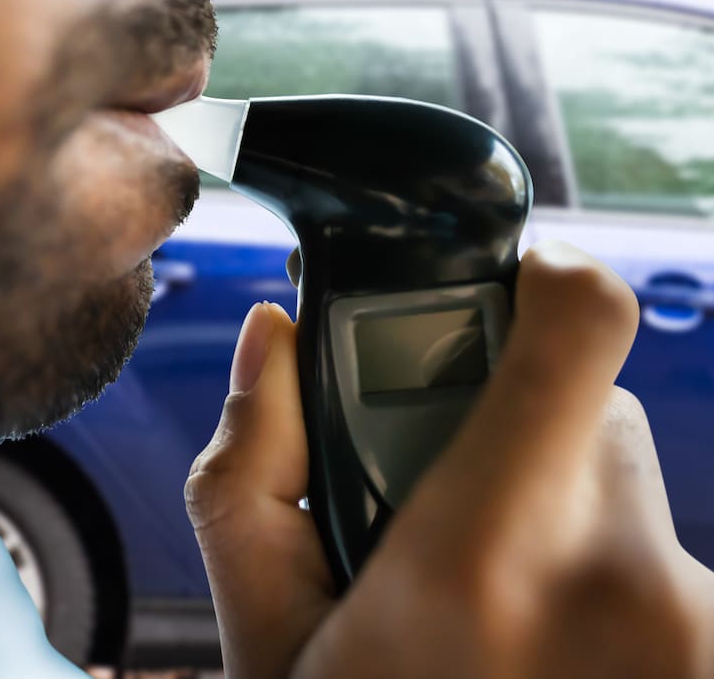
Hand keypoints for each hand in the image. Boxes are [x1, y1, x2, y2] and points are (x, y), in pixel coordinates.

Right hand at [186, 241, 713, 677]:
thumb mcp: (269, 643)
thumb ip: (252, 468)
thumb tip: (273, 334)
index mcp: (485, 560)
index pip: (582, 326)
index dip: (545, 280)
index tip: (503, 294)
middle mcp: (627, 590)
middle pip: (589, 410)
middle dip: (514, 436)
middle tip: (448, 524)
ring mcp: (699, 639)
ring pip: (627, 497)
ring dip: (561, 527)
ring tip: (499, 628)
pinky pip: (664, 574)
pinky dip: (609, 596)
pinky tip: (548, 668)